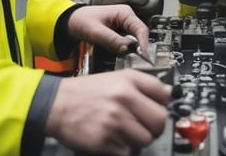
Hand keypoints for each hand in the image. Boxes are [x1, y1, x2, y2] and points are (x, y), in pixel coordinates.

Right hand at [45, 69, 170, 154]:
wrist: (57, 104)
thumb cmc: (86, 92)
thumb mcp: (114, 78)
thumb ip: (141, 85)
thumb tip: (168, 95)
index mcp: (127, 80)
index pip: (163, 94)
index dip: (164, 104)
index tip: (160, 109)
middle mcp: (123, 98)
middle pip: (160, 120)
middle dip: (154, 126)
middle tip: (144, 126)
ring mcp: (115, 120)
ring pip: (145, 139)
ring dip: (138, 139)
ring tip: (124, 131)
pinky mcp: (105, 141)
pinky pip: (127, 152)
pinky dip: (122, 149)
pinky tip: (112, 138)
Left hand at [66, 4, 149, 56]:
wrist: (73, 21)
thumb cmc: (82, 20)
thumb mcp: (96, 31)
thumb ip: (112, 40)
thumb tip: (127, 48)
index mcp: (124, 12)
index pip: (141, 29)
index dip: (144, 44)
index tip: (144, 56)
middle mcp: (127, 18)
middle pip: (140, 36)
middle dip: (137, 48)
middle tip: (135, 60)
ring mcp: (125, 26)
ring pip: (134, 41)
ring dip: (129, 49)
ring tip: (121, 54)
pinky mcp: (121, 33)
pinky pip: (127, 43)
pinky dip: (123, 49)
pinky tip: (115, 50)